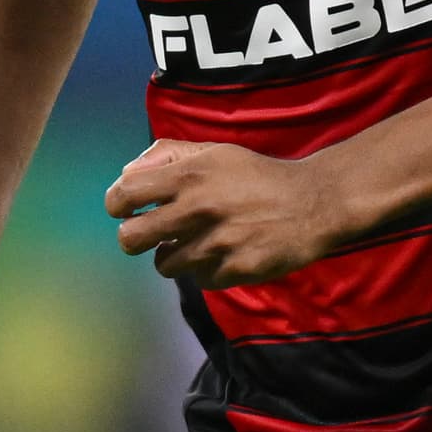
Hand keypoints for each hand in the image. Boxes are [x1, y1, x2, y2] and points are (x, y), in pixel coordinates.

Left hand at [105, 142, 350, 285]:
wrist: (313, 203)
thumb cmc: (256, 176)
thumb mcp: (215, 152)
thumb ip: (167, 156)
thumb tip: (126, 174)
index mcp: (190, 174)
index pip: (125, 193)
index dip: (118, 204)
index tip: (127, 209)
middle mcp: (199, 208)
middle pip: (131, 238)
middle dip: (134, 238)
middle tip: (151, 234)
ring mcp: (217, 243)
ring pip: (163, 265)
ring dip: (174, 255)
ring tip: (195, 242)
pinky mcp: (235, 269)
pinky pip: (198, 280)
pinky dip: (205, 270)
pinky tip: (223, 253)